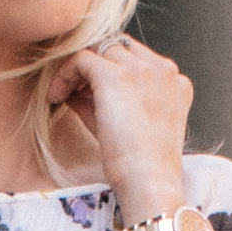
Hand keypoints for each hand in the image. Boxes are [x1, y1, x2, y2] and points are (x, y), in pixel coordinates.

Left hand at [45, 31, 193, 197]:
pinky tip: (56, 97)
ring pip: (99, 48)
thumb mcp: (128, 130)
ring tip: (63, 94)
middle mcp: (162, 70)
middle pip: (118, 48)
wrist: (149, 181)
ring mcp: (141, 69)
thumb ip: (107, 104)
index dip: (110, 71)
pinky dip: (64, 74)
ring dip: (78, 69)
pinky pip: (81, 58)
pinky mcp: (116, 75)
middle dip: (95, 65)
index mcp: (175, 83)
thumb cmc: (141, 168)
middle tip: (75, 92)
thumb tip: (75, 92)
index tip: (90, 95)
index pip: (137, 59)